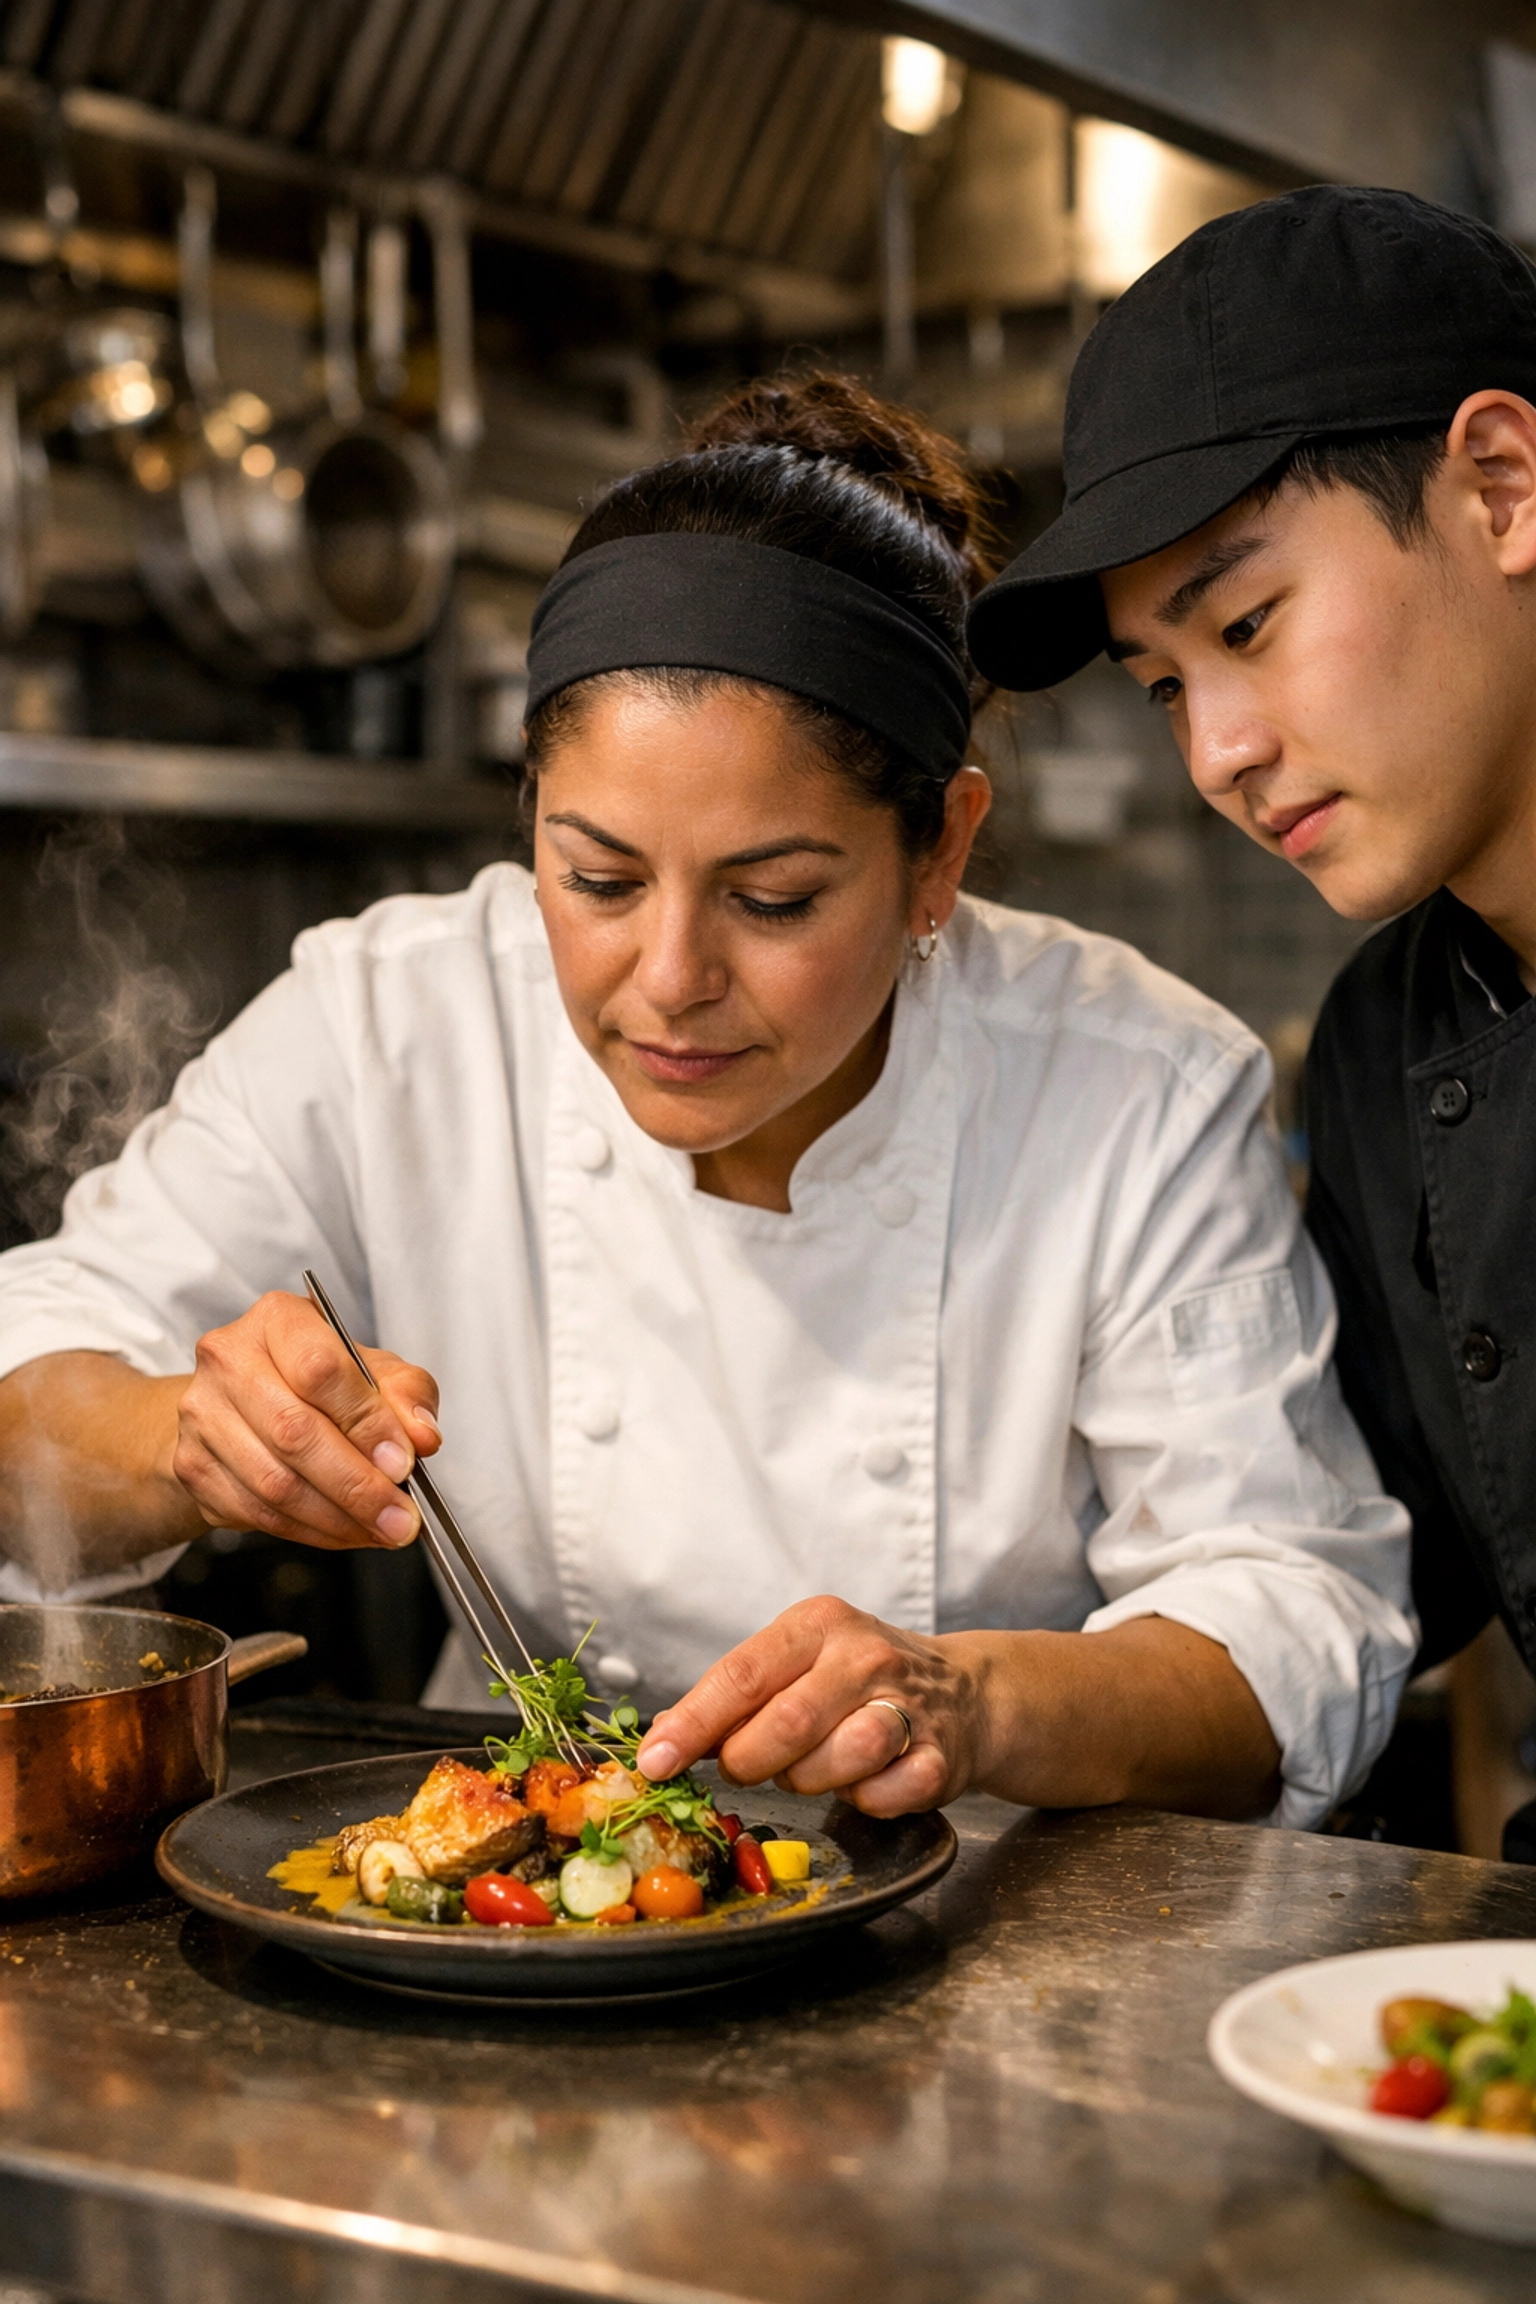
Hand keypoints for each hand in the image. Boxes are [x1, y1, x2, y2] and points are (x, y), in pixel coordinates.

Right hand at [171, 1291, 440, 1550]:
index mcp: (278, 1320)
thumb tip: (422, 1436)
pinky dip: (311, 1531)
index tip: (402, 1461)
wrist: (244, 1403)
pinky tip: (346, 1531)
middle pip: (293, 1432)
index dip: (365, 1421)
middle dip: (357, 1485)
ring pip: (274, 1482)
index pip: (319, 1369)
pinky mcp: (193, 1466)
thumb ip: (407, 1393)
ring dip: (338, 1517)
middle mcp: (229, 1360)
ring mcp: (203, 1415)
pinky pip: (257, 1512)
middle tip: (400, 1516)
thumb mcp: (373, 1370)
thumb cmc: (318, 1381)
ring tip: (382, 1529)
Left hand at [635, 1596, 984, 1816]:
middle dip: (750, 1760)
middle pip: (786, 1724)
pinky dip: (862, 1800)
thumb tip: (662, 1740)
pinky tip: (866, 1780)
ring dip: (810, 1780)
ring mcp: (908, 1705)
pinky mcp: (939, 1757)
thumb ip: (736, 1697)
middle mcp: (865, 1656)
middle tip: (745, 1767)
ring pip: (837, 1760)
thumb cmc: (856, 1680)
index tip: (655, 1761)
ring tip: (814, 1766)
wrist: (964, 1692)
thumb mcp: (797, 1662)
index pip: (742, 1675)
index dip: (693, 1724)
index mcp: (818, 1625)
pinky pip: (882, 1796)